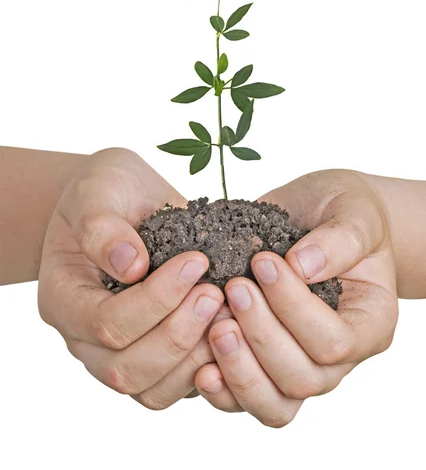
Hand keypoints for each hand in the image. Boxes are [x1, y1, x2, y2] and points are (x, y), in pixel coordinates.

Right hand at [38, 147, 223, 409]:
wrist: (120, 200)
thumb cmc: (105, 192)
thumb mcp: (98, 191)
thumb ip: (103, 227)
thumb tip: (132, 265)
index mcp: (64, 298)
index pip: (105, 323)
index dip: (155, 300)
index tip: (196, 261)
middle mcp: (84, 338)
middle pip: (126, 368)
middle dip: (179, 333)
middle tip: (217, 293)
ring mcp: (118, 352)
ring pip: (152, 390)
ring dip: (196, 357)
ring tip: (229, 313)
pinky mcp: (152, 357)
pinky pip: (176, 386)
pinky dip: (207, 368)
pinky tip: (232, 330)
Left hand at [194, 170, 397, 426]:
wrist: (318, 214)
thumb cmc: (342, 212)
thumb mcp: (353, 213)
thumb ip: (340, 240)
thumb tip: (302, 266)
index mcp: (369, 323)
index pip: (334, 341)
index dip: (294, 307)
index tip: (263, 262)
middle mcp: (337, 358)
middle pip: (301, 378)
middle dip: (261, 335)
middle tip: (234, 288)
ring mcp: (298, 365)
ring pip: (274, 403)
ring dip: (239, 370)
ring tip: (215, 326)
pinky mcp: (262, 364)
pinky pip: (243, 399)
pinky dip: (220, 389)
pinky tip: (199, 366)